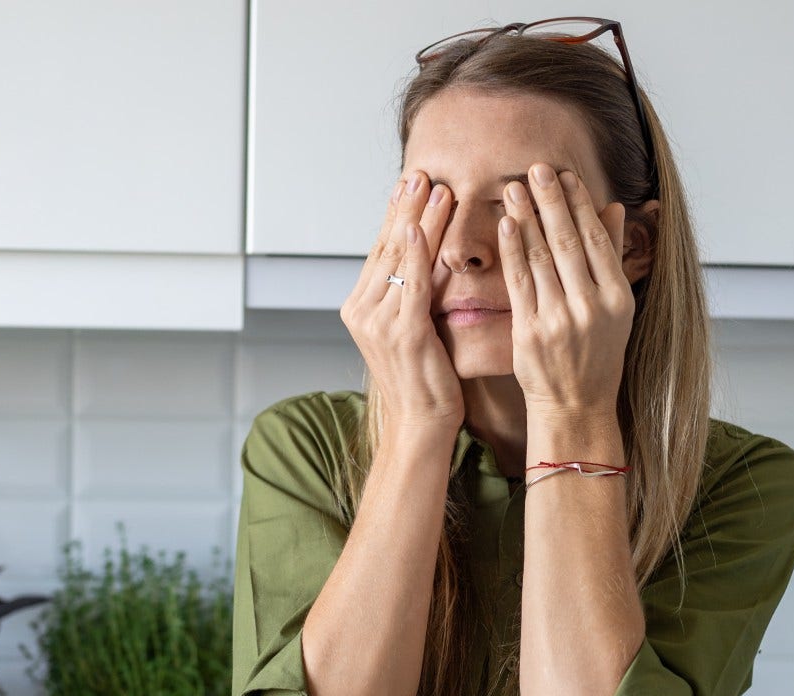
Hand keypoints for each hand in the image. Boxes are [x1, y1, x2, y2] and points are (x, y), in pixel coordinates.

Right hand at [339, 168, 463, 437]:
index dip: (396, 216)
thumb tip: (430, 254)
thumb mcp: (415, 328)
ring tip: (432, 188)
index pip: (380, 252)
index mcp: (361, 309)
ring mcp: (378, 322)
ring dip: (416, 220)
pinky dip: (414, 254)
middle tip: (420, 173)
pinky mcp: (401, 333)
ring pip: (398, 259)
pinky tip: (420, 228)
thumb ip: (415, 292)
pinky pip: (409, 284)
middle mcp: (362, 312)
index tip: (410, 185)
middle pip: (386, 248)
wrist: (419, 423)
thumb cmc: (424, 381)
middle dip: (405, 208)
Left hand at [498, 164, 634, 417]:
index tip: (564, 175)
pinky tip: (506, 223)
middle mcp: (592, 307)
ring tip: (514, 187)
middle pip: (568, 242)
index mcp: (618, 298)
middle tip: (536, 167)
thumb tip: (613, 207)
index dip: (579, 204)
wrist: (575, 405)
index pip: (597, 239)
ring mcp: (560, 320)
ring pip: (542, 258)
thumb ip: (612, 256)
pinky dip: (513, 250)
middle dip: (551, 201)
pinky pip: (520, 282)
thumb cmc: (596, 354)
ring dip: (527, 217)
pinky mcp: (530, 332)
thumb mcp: (617, 308)